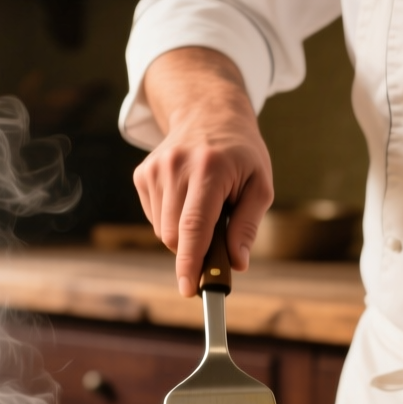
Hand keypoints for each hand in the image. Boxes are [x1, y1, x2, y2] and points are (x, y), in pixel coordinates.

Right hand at [133, 47, 274, 296]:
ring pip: (164, 232)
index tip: (189, 290)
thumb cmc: (240, 154)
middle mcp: (176, 167)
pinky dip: (173, 221)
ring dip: (185, 235)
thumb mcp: (260, 185)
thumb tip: (237, 263)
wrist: (207, 113)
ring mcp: (154, 170)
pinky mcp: (142, 175)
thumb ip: (248, 226)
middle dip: (195, 251)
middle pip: (176, 236)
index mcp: (209, 169)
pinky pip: (155, 219)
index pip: (194, 225)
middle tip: (218, 242)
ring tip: (206, 207)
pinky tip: (187, 199)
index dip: (190, 262)